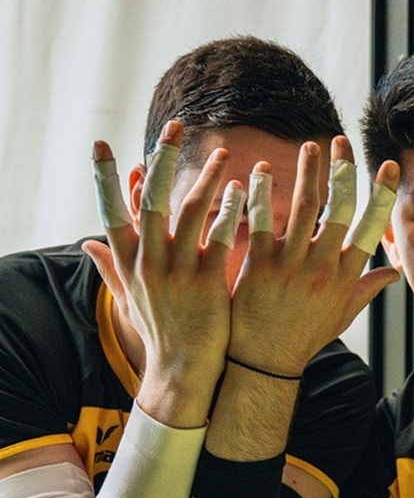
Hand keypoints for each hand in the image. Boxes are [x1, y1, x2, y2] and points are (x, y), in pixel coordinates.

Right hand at [83, 121, 236, 425]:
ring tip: (224, 153)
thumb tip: (87, 243)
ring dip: (206, 177)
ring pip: (188, 211)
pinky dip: (230, 211)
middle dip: (163, 158)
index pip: (111, 211)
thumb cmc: (161, 332)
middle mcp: (149, 263)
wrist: (184, 372)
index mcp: (129, 263)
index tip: (102, 145)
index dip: (105, 178)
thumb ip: (110, 267)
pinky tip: (243, 190)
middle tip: (175, 125)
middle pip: (151, 199)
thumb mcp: (129, 299)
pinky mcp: (207, 283)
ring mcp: (177, 272)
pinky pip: (220, 237)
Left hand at [228, 136, 399, 375]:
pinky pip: (262, 220)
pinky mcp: (260, 265)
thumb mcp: (342, 316)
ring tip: (309, 147)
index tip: (388, 166)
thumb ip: (366, 290)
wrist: (265, 362)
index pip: (370, 228)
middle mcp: (323, 268)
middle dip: (343, 171)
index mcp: (345, 278)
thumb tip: (395, 276)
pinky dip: (261, 193)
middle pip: (339, 208)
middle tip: (341, 143)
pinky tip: (260, 171)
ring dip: (307, 171)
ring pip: (303, 207)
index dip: (382, 194)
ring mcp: (292, 265)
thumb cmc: (304, 338)